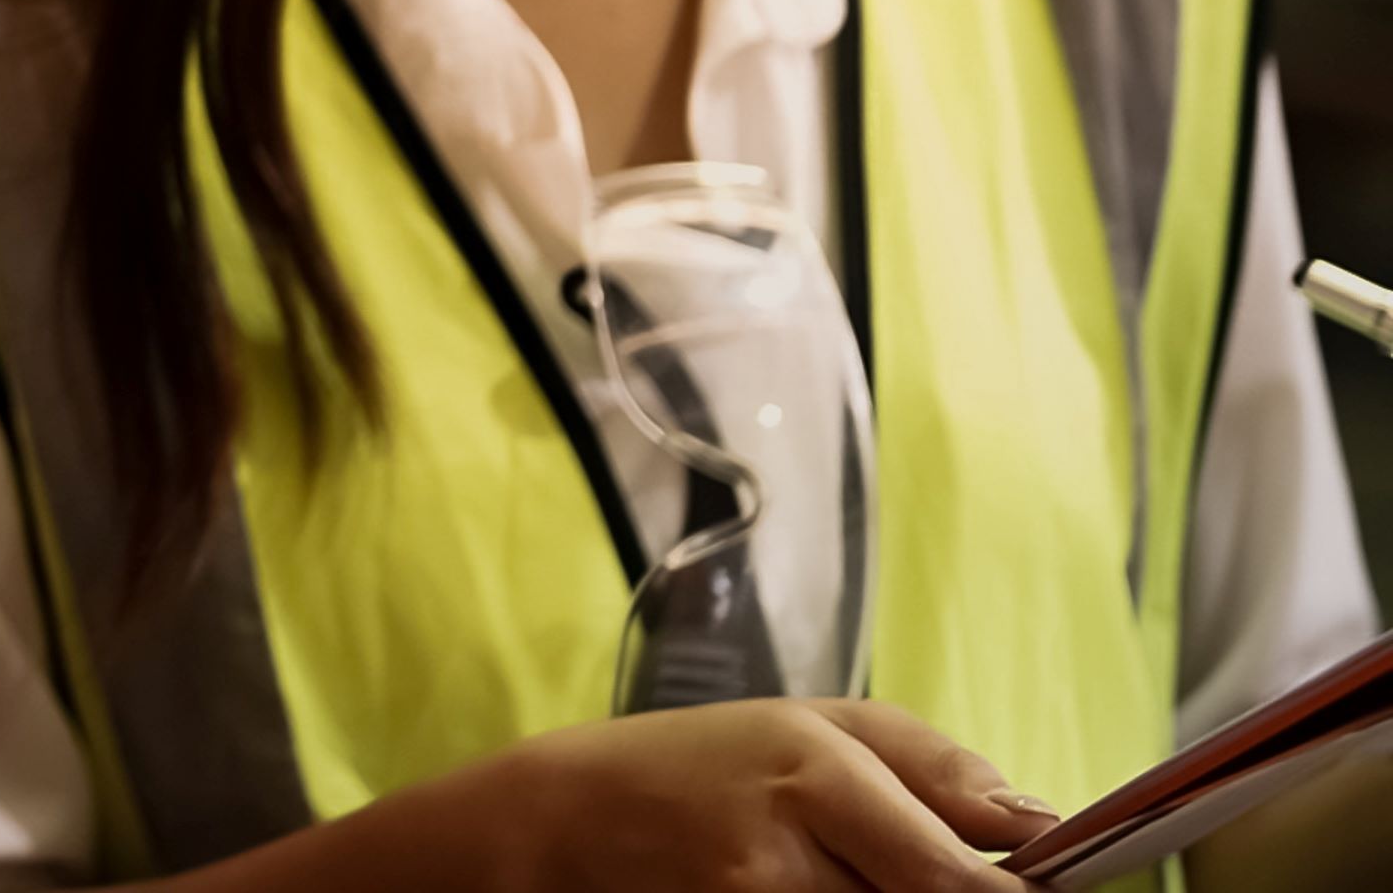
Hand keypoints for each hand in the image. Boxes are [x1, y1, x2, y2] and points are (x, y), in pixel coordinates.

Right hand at [334, 702, 1051, 892]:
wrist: (556, 827)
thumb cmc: (691, 766)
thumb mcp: (810, 723)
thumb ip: (936, 766)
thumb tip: (1043, 827)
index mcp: (813, 782)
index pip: (962, 885)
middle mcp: (783, 869)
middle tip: (903, 869)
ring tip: (838, 873)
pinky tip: (815, 892)